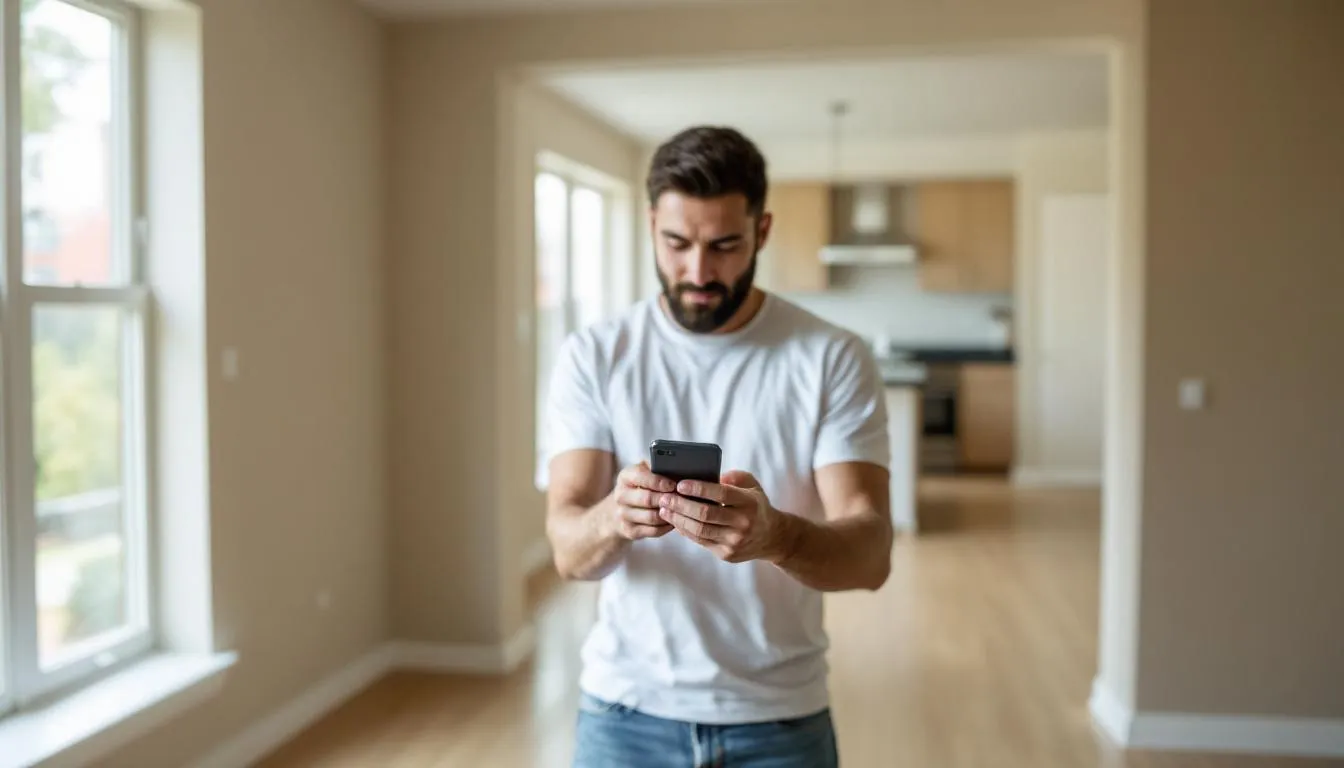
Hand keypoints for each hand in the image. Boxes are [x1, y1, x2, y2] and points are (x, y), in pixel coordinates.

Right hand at [607, 461, 676, 540]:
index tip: (674, 484)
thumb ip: (658, 467)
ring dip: (669, 514)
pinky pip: (654, 530)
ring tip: (681, 510)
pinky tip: (675, 520)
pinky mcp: (629, 531)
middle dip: (667, 499)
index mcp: (625, 477)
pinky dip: (667, 526)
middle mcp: (620, 495)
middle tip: (683, 498)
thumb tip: (679, 468)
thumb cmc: (641, 486)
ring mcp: (623, 515)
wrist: (621, 508)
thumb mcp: (646, 471)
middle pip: (647, 499)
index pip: (641, 476)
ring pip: (652, 517)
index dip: (660, 481)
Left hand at [657, 470, 795, 563]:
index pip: (720, 493)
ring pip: (700, 530)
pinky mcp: (727, 554)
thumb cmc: (756, 505)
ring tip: (664, 510)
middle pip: (705, 514)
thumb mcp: (752, 486)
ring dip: (678, 519)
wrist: (772, 537)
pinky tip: (675, 521)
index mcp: (748, 502)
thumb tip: (709, 475)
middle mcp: (743, 523)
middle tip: (665, 497)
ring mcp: (734, 541)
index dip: (698, 488)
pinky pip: (701, 541)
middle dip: (681, 505)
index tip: (680, 484)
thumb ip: (733, 477)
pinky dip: (685, 531)